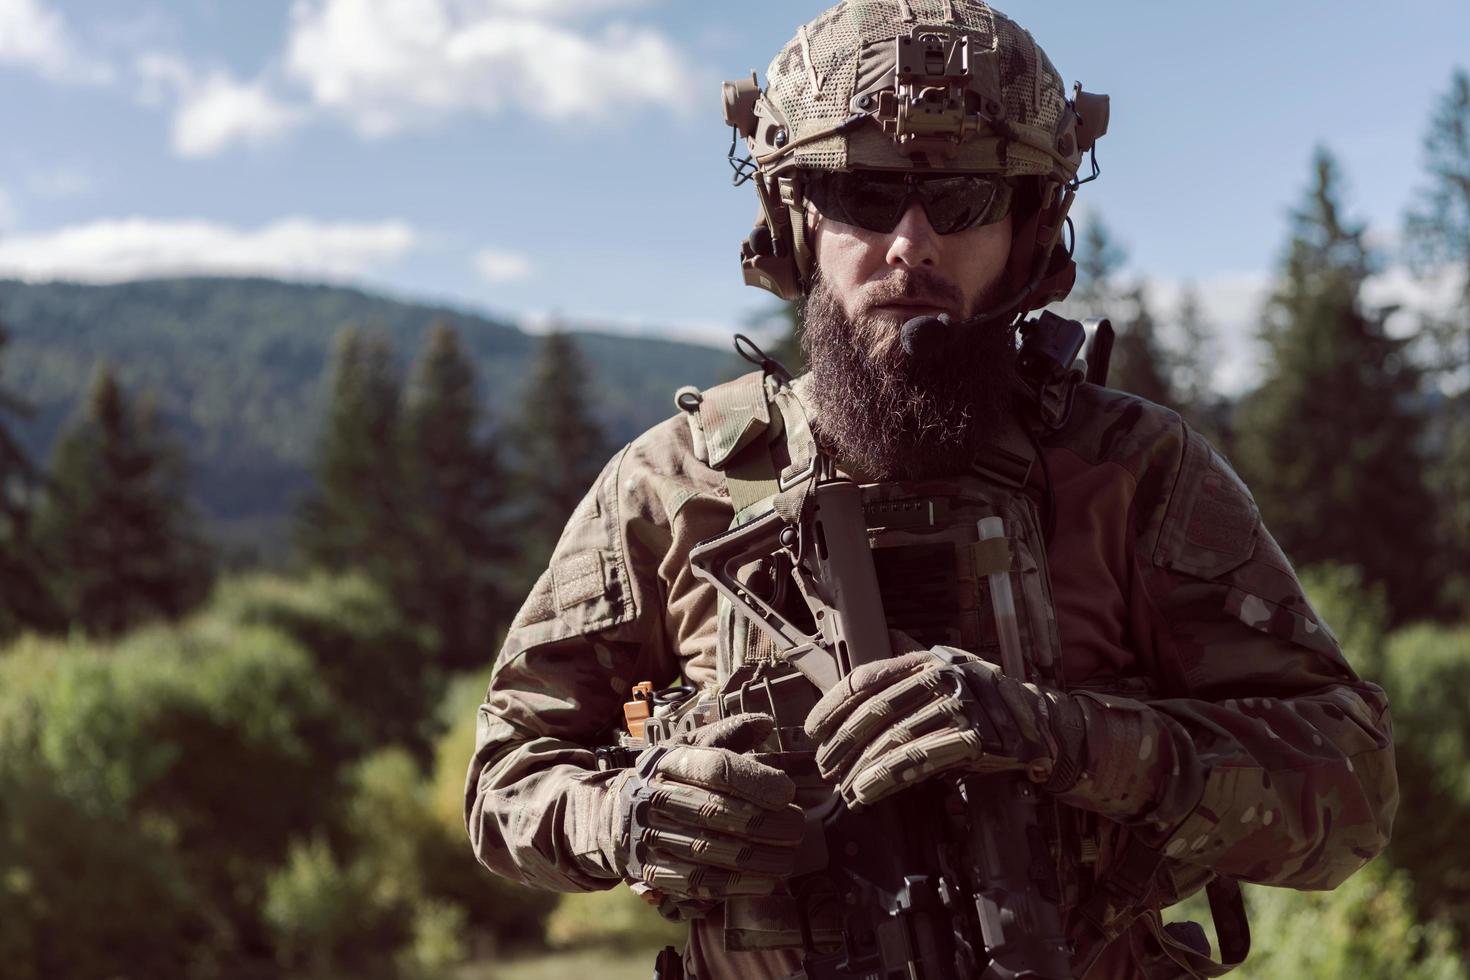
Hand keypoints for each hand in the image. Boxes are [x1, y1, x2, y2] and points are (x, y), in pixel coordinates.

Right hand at [613, 712, 803, 901]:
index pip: (715, 767)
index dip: (756, 780)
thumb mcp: (690, 748)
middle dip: (765, 823)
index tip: (788, 792)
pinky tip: (764, 881)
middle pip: (715, 811)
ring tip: (788, 859)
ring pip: (708, 850)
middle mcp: (653, 795)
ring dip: (756, 859)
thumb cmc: (668, 780)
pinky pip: (696, 882)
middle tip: (797, 829)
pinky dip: (734, 885)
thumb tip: (765, 724)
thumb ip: (729, 735)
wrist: (613, 816)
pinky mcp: (649, 869)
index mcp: (668, 760)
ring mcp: (647, 834)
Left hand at [804, 647, 1081, 809]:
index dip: (834, 704)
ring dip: (861, 767)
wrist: (1038, 725)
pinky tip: (867, 792)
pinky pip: (920, 760)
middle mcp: (941, 676)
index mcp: (925, 660)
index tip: (813, 730)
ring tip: (843, 787)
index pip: (867, 678)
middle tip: (823, 767)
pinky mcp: (974, 738)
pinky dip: (887, 778)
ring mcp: (959, 706)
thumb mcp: (942, 680)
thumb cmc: (979, 706)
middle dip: (843, 742)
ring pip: (895, 738)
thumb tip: (851, 688)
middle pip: (876, 710)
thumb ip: (903, 682)